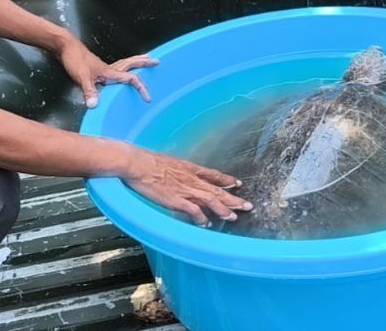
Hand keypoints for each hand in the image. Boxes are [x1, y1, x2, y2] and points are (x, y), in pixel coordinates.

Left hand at [58, 39, 157, 107]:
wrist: (65, 46)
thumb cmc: (74, 59)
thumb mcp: (82, 77)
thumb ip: (89, 91)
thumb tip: (94, 106)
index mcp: (109, 72)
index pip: (130, 79)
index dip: (140, 88)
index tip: (147, 98)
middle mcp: (108, 68)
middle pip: (131, 64)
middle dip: (144, 63)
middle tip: (156, 61)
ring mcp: (103, 67)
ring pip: (124, 64)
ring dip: (135, 62)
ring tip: (144, 59)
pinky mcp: (96, 67)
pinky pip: (116, 67)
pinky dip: (122, 67)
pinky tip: (119, 72)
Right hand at [124, 149, 251, 225]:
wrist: (138, 164)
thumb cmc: (148, 161)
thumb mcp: (168, 162)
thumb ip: (176, 170)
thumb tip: (177, 174)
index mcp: (189, 168)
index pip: (213, 174)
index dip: (226, 180)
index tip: (237, 184)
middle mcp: (191, 179)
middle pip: (217, 190)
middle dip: (233, 198)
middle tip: (247, 205)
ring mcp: (185, 190)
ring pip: (211, 200)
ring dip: (224, 209)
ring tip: (234, 217)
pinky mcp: (177, 200)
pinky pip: (194, 211)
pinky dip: (202, 218)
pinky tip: (207, 224)